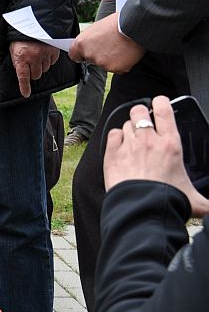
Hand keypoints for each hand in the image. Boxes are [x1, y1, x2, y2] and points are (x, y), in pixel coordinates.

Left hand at [9, 40, 59, 97]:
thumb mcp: (14, 51)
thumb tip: (22, 75)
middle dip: (33, 72)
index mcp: (21, 58)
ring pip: (45, 69)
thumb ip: (18, 62)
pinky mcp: (53, 50)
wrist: (31, 24)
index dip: (25, 87)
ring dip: (41, 65)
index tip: (26, 94)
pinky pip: (52, 62)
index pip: (23, 77)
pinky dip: (49, 59)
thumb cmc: (20, 38)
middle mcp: (33, 57)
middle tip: (30, 64)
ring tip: (37, 56)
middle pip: (36, 75)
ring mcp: (44, 54)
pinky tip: (44, 53)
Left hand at [69, 13, 144, 73]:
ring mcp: (101, 62)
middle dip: (100, 55)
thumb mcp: (97, 27)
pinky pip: (117, 68)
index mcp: (81, 43)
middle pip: (91, 60)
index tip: (87, 53)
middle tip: (111, 45)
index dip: (82, 54)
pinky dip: (122, 63)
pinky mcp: (114, 68)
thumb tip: (87, 45)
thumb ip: (89, 39)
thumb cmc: (118, 22)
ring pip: (105, 65)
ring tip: (120, 46)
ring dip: (111, 59)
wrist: (135, 25)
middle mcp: (89, 54)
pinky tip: (126, 52)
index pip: (74, 55)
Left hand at [103, 97, 208, 215]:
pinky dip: (115, 137)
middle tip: (143, 124)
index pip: (164, 109)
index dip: (161, 102)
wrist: (141, 209)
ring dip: (129, 129)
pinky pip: (112, 134)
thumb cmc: (167, 200)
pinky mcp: (112, 154)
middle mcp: (148, 140)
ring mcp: (128, 145)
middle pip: (139, 111)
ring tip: (133, 141)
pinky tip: (120, 146)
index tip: (160, 104)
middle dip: (141, 114)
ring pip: (125, 123)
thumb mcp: (194, 198)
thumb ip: (207, 202)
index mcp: (170, 144)